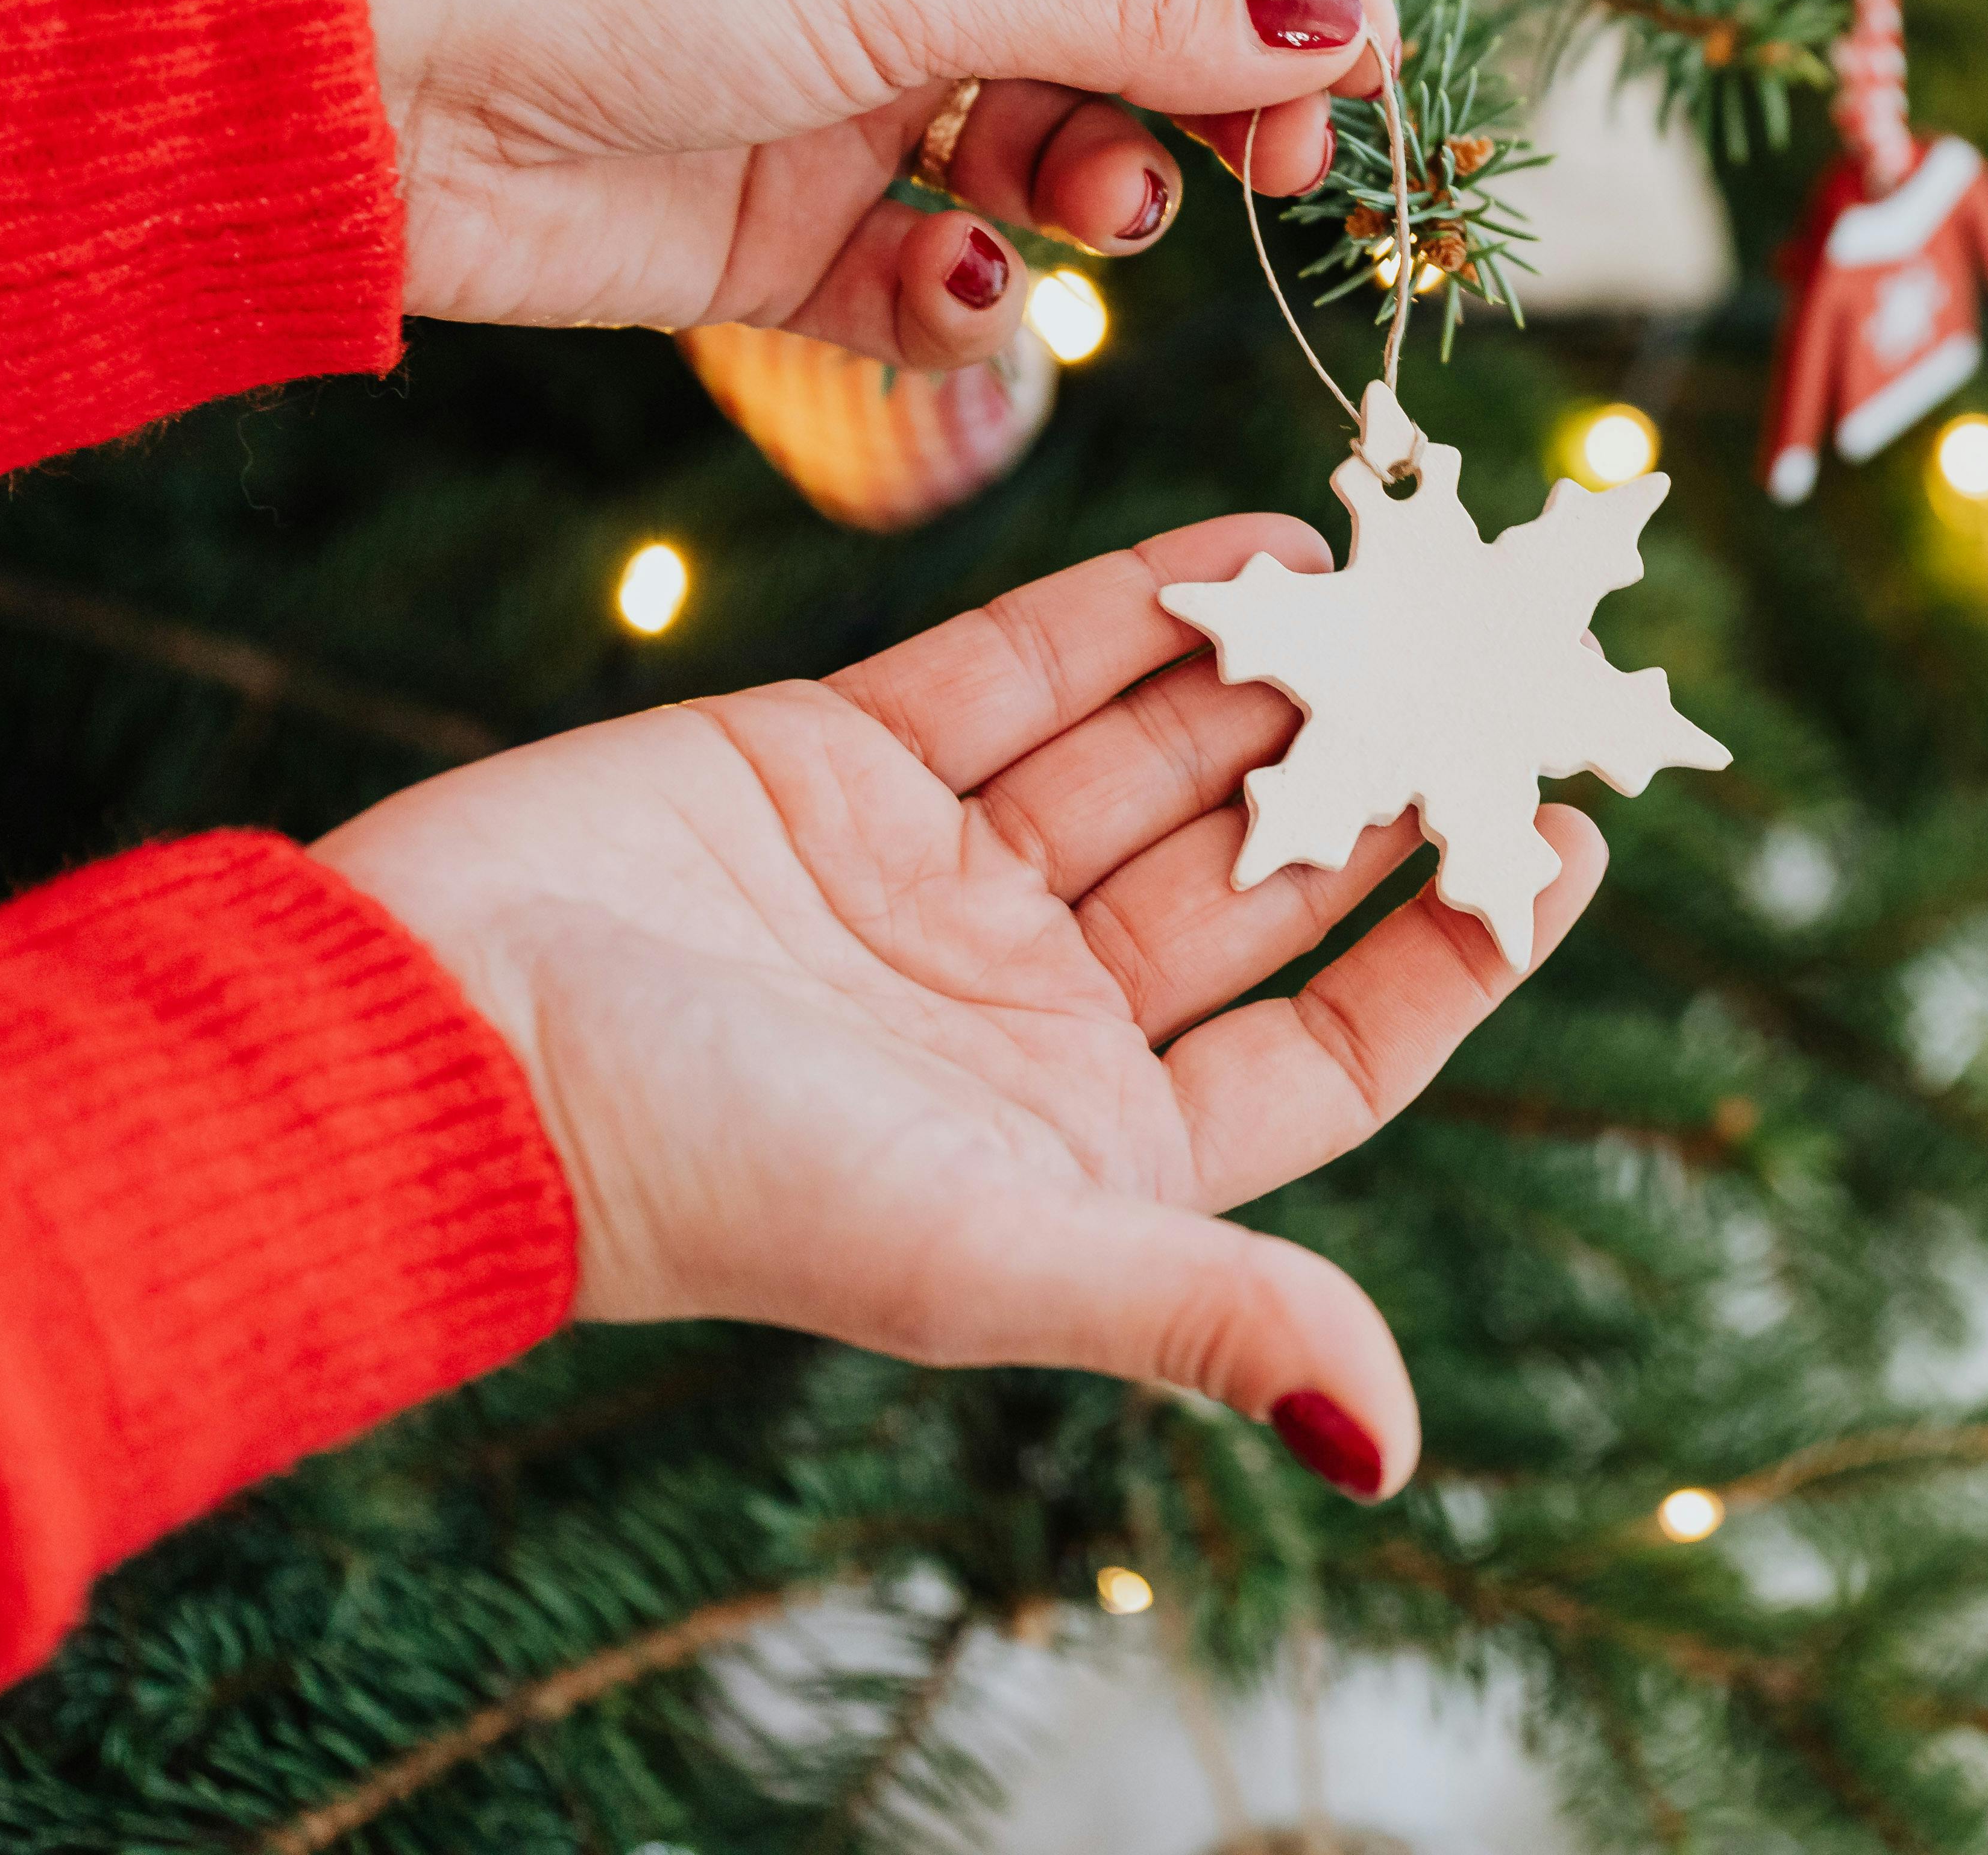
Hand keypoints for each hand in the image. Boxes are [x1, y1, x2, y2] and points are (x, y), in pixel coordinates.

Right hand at [313, 515, 1590, 1498]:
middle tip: (1507, 665)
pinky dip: (1145, 606)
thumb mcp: (977, 1253)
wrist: (422, 1035)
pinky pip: (1034, 667)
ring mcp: (940, 882)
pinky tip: (1262, 544)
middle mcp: (1031, 1014)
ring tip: (1410, 579)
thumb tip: (1387, 1442)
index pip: (1328, 1040)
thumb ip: (1196, 1312)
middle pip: (1262, 876)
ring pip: (1161, 756)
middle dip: (1383, 773)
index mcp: (1087, 1143)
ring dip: (1282, 675)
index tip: (1565, 838)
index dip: (1455, 947)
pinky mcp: (846, 761)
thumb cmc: (695, 1176)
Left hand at [347, 0, 1396, 368]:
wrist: (382, 90)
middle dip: (1225, 91)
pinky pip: (954, 274)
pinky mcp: (810, 219)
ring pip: (1073, 150)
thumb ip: (1140, 14)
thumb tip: (1334, 34)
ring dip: (1105, 192)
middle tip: (1281, 167)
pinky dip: (971, 300)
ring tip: (1083, 214)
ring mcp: (872, 79)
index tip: (1363, 65)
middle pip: (1158, 11)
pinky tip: (948, 289)